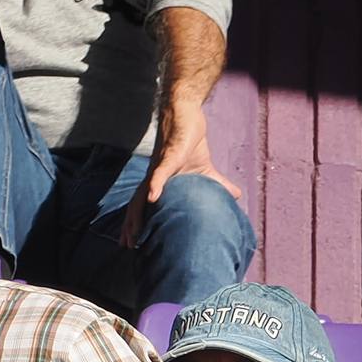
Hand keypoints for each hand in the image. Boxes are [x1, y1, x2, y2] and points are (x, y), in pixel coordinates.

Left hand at [121, 99, 242, 248]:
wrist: (187, 115)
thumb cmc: (190, 139)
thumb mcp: (207, 168)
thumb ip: (219, 184)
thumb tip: (236, 196)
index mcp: (161, 181)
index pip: (144, 206)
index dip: (138, 224)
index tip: (132, 243)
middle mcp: (155, 176)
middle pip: (138, 204)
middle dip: (131, 226)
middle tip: (125, 246)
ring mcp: (160, 167)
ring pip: (144, 193)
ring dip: (137, 213)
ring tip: (133, 232)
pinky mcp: (170, 155)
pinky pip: (161, 173)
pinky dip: (155, 186)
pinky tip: (151, 198)